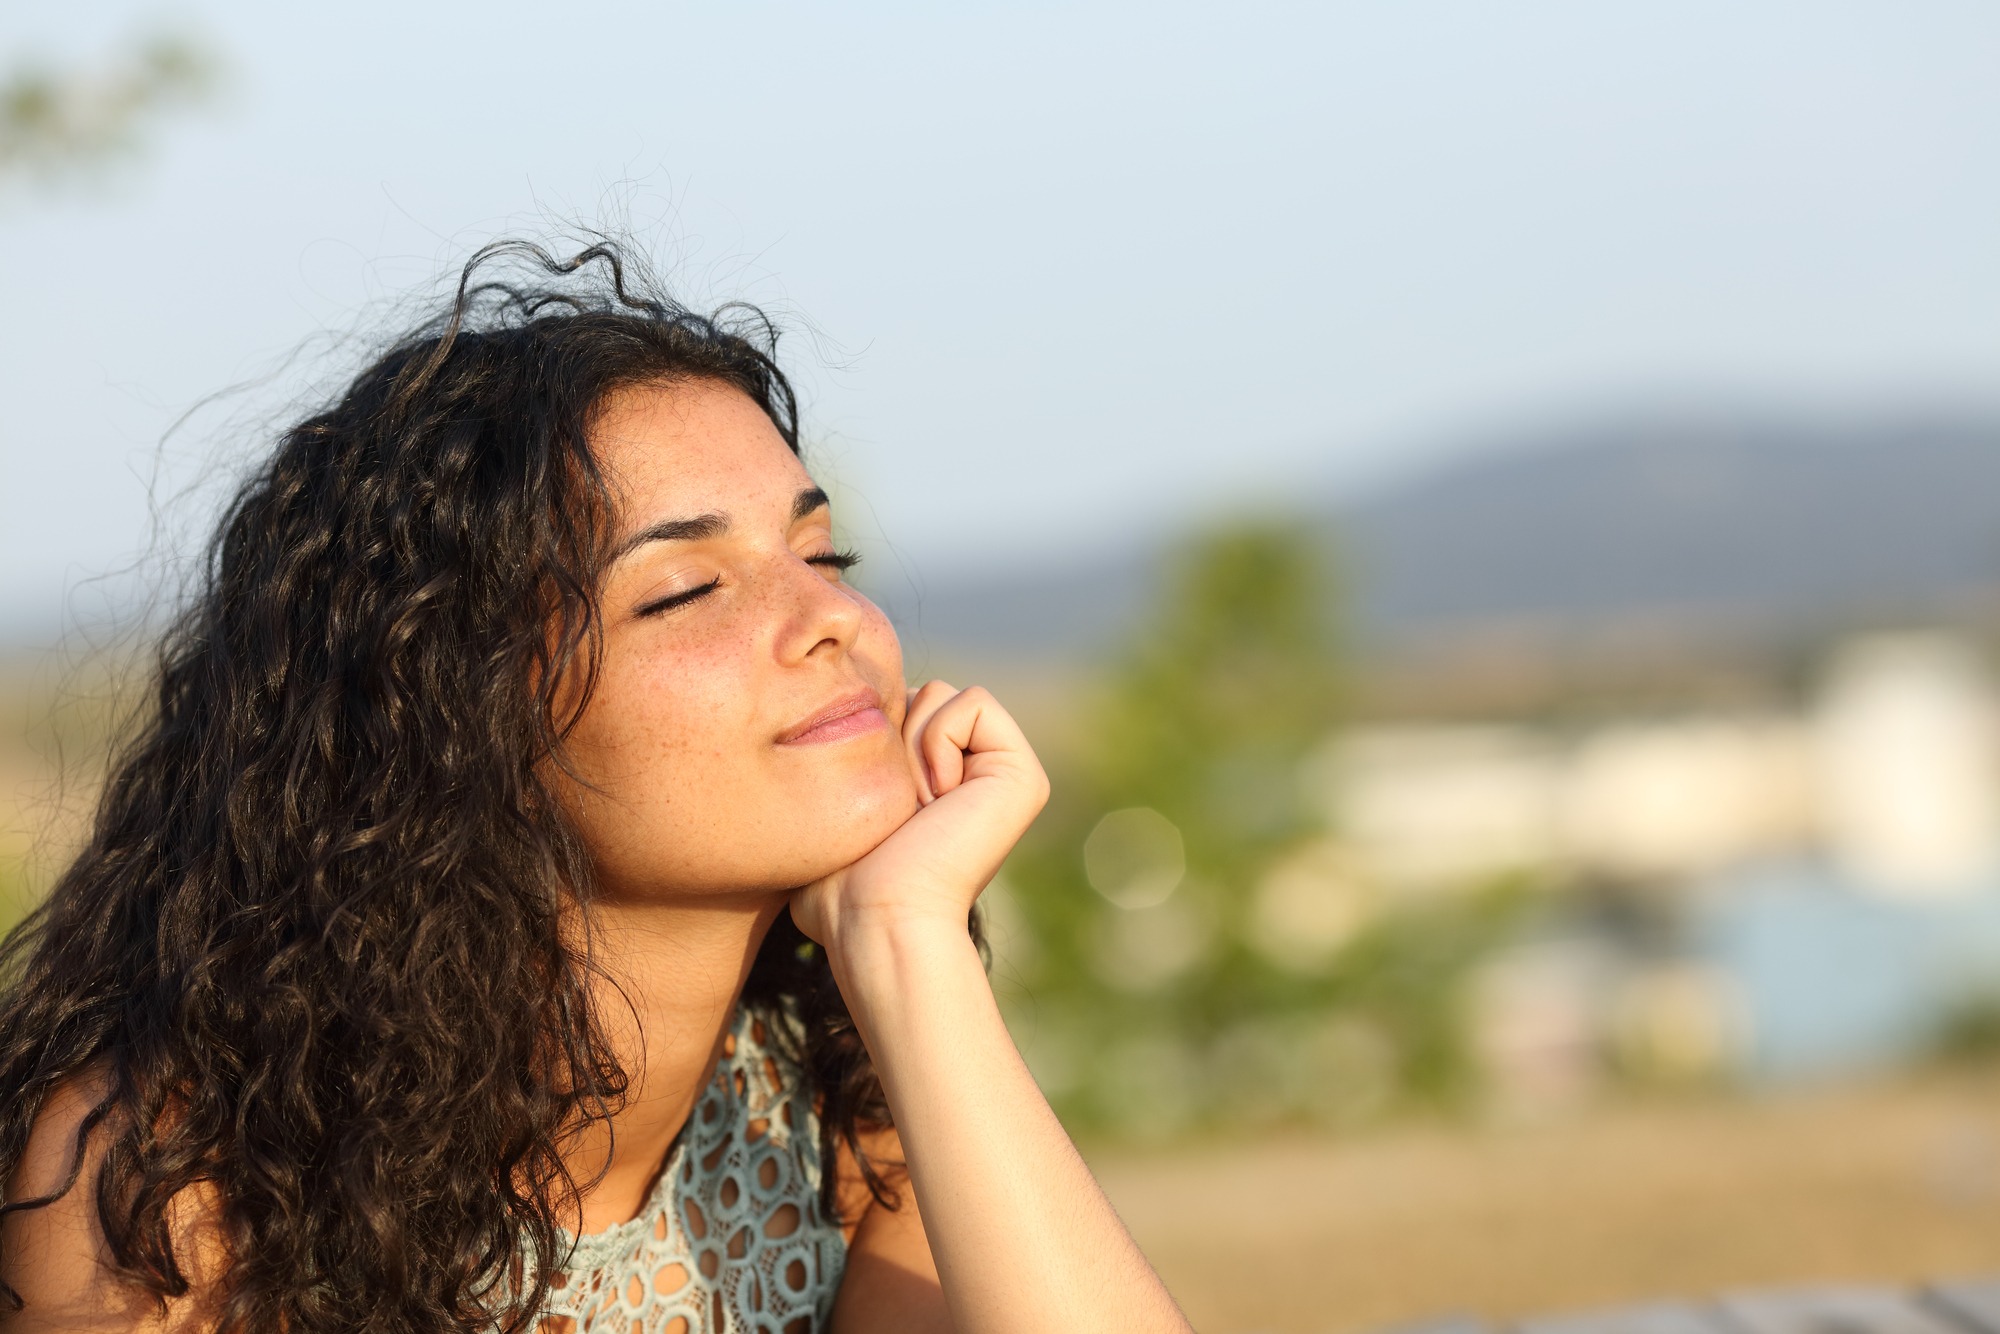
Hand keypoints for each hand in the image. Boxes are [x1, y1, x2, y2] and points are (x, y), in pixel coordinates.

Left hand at [790, 682, 1048, 956]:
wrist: (876, 916)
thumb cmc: (841, 887)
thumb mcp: (831, 819)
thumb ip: (837, 782)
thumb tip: (806, 767)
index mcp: (942, 784)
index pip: (895, 708)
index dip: (868, 741)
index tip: (875, 808)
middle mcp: (979, 776)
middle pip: (919, 693)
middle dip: (890, 740)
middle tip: (897, 810)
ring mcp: (1006, 775)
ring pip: (942, 693)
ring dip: (910, 749)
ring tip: (916, 811)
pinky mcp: (1023, 775)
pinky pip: (974, 703)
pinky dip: (939, 743)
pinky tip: (938, 800)